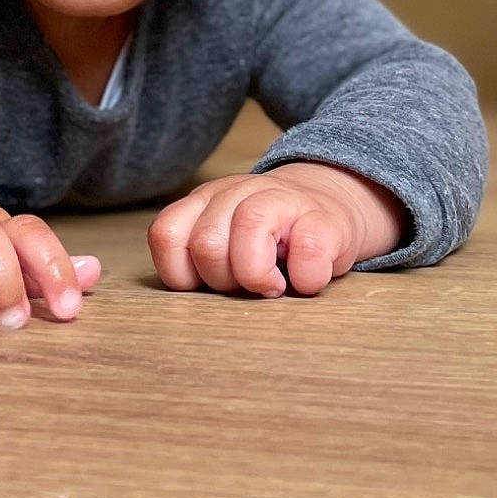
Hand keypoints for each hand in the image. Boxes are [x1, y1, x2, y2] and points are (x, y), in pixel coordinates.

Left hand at [147, 160, 406, 297]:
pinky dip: (306, 278)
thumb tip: (189, 306)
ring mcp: (281, 197)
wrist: (328, 210)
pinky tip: (306, 280)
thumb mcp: (223, 244)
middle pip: (207, 243)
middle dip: (225, 281)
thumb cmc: (268, 244)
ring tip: (275, 287)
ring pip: (249, 229)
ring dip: (259, 276)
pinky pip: (307, 249)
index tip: (212, 285)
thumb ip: (197, 261)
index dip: (184, 275)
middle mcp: (237, 191)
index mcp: (205, 201)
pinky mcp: (323, 217)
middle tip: (248, 286)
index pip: (167, 235)